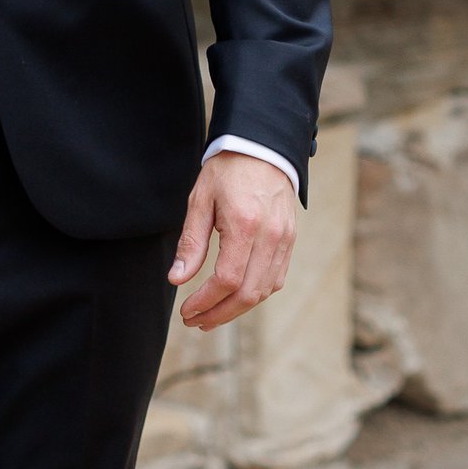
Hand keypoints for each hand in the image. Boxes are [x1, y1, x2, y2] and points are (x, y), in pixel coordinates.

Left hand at [167, 154, 298, 330]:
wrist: (263, 148)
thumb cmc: (227, 171)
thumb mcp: (200, 200)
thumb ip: (191, 242)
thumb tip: (177, 278)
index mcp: (245, 224)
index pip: (227, 279)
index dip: (205, 301)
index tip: (186, 310)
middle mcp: (270, 235)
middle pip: (247, 293)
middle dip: (219, 314)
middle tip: (195, 321)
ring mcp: (284, 240)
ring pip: (264, 291)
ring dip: (236, 309)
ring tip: (211, 315)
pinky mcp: (290, 241)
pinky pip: (276, 279)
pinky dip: (255, 294)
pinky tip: (234, 297)